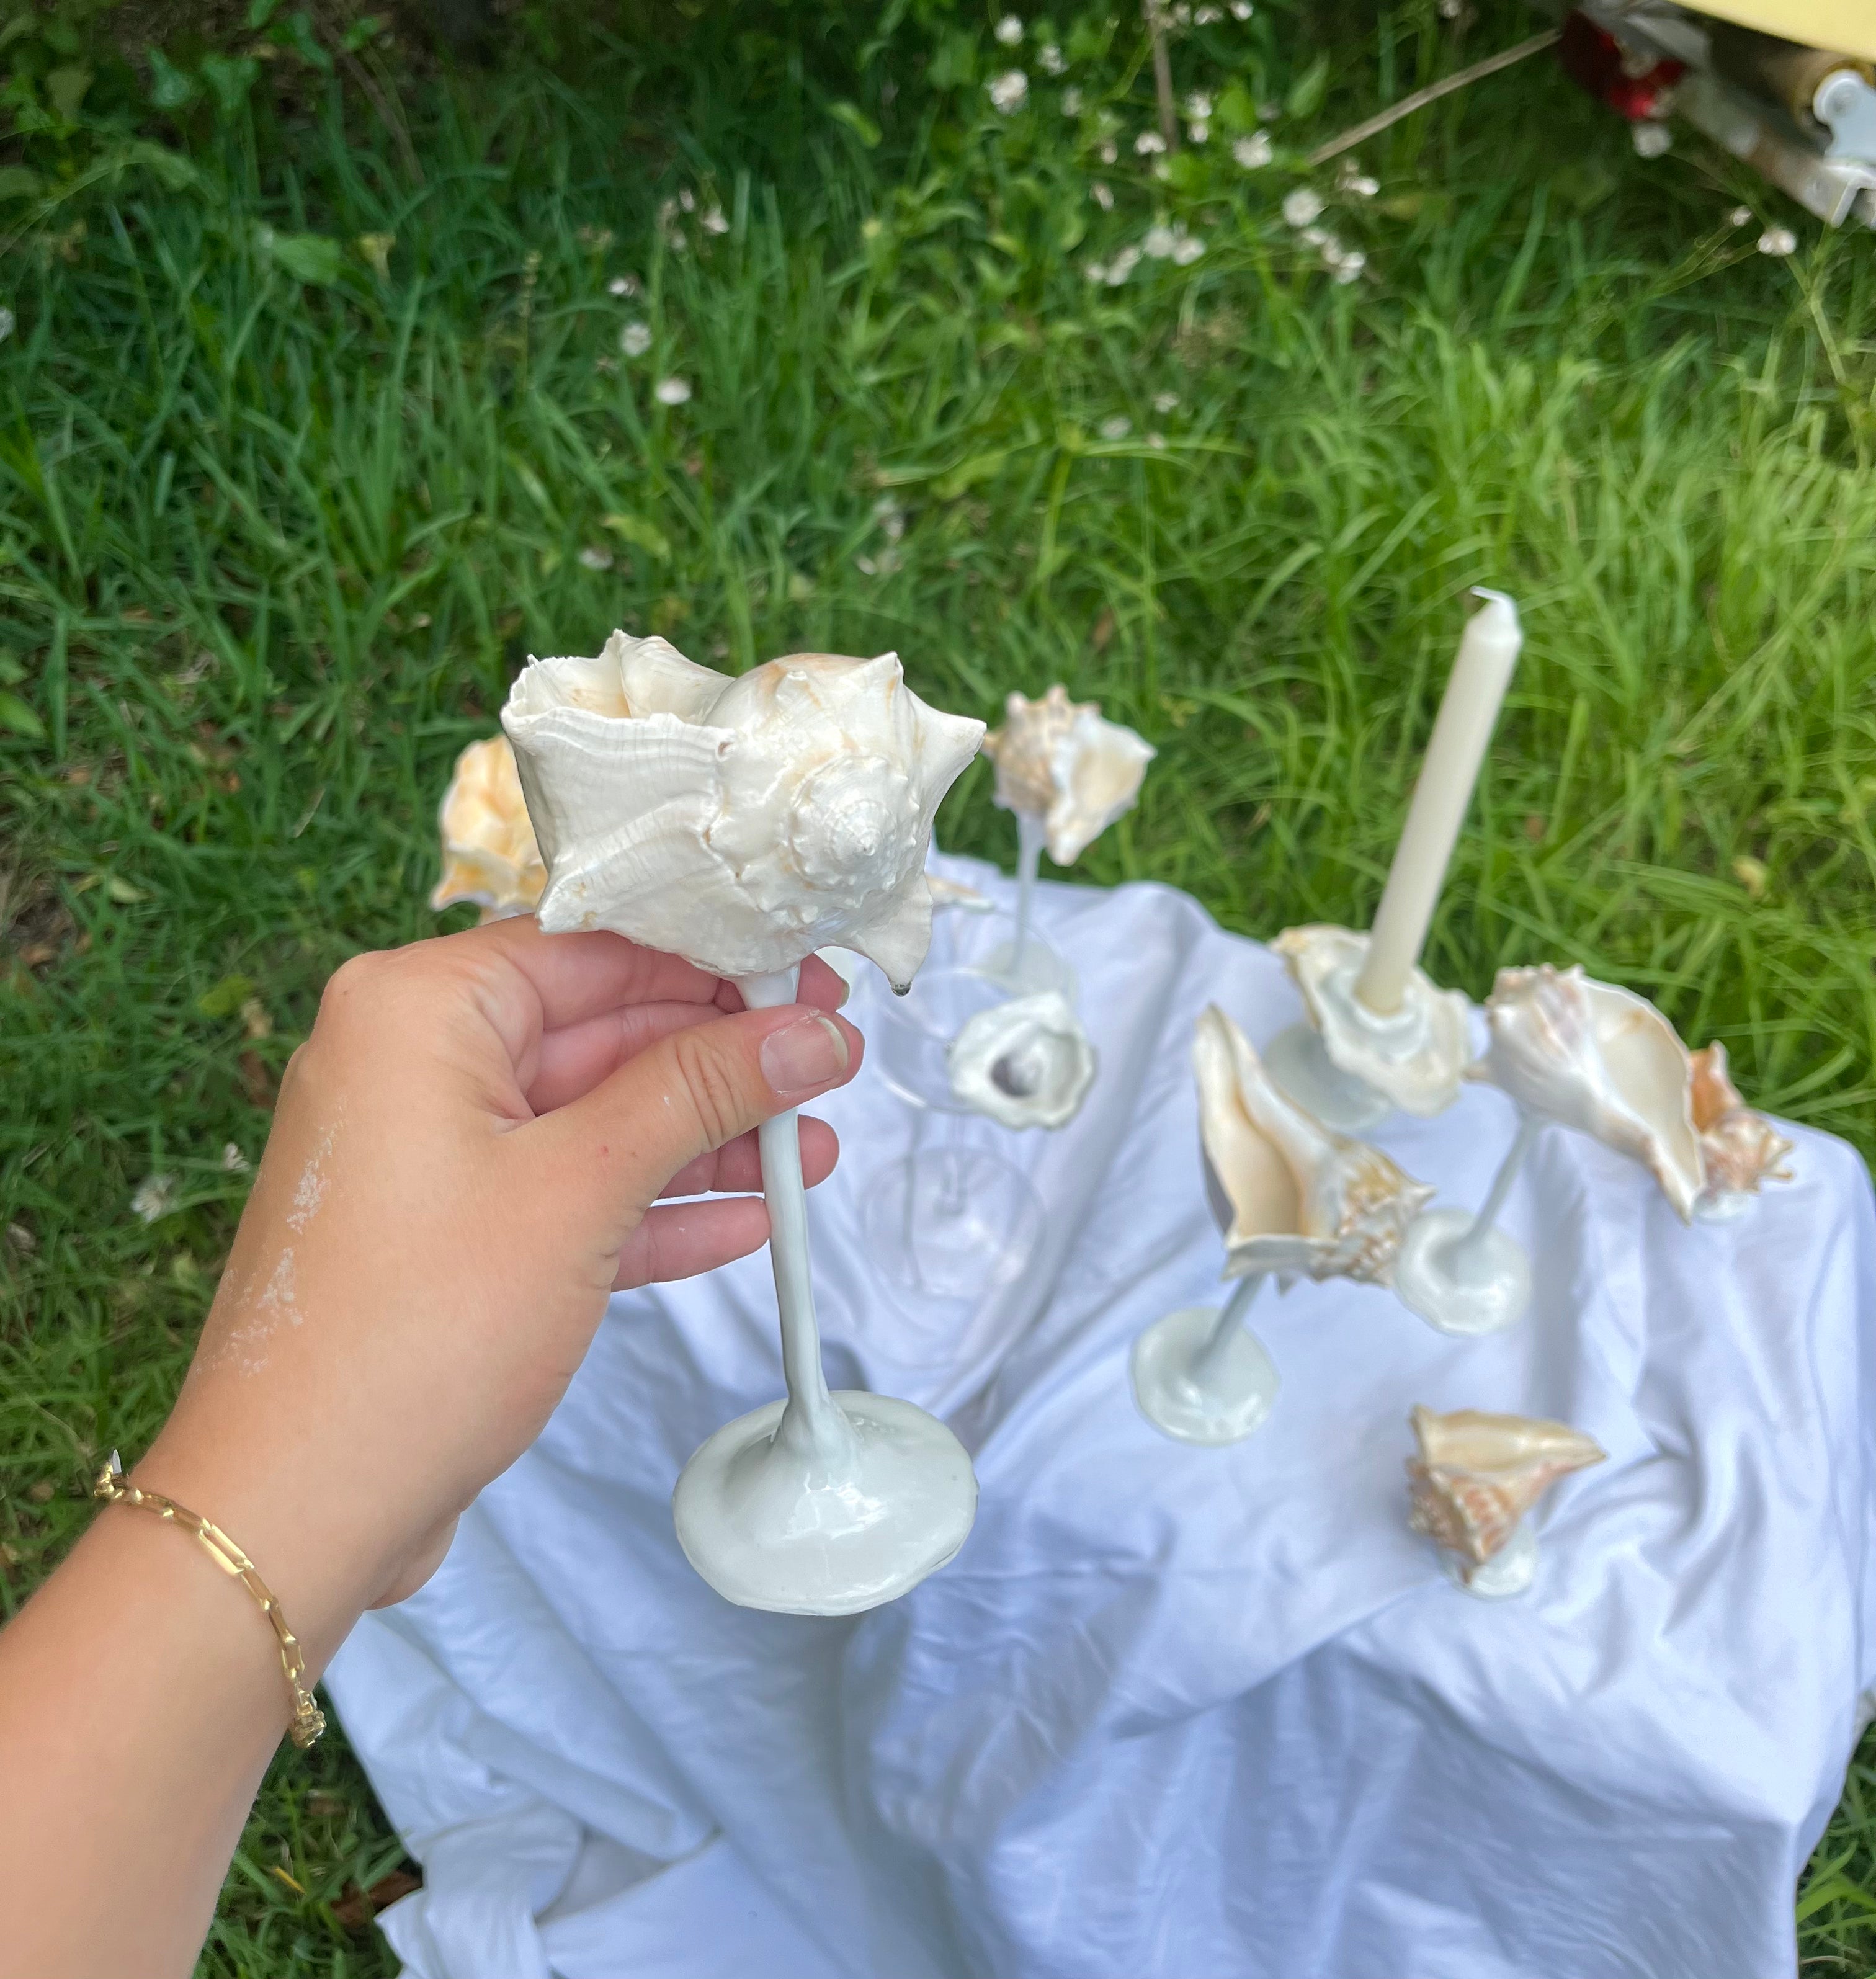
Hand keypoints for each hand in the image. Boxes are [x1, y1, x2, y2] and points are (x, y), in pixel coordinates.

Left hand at [143, 917, 862, 1652]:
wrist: (296, 1508)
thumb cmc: (409, 1333)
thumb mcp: (579, 1188)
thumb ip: (701, 1094)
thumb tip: (810, 1032)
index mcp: (418, 1010)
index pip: (594, 948)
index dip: (716, 962)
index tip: (811, 983)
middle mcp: (414, 1064)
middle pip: (603, 1031)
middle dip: (723, 1060)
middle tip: (833, 1064)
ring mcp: (433, 1155)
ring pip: (598, 1120)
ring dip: (706, 1140)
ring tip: (811, 1153)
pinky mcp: (454, 1236)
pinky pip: (572, 1194)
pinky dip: (655, 1206)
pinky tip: (748, 1218)